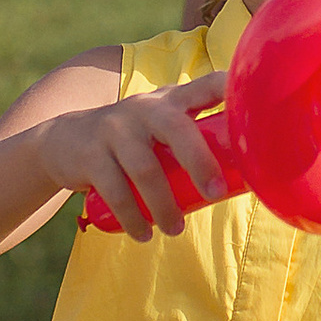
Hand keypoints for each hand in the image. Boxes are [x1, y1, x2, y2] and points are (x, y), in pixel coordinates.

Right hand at [37, 74, 228, 236]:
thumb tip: (247, 176)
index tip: (255, 101)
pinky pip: (116, 191)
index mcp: (169, 101)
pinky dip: (133, 217)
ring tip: (175, 230)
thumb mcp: (158, 125)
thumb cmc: (133, 139)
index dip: (229, 88)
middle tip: (216, 194)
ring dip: (164, 206)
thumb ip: (194, 137)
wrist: (65, 141)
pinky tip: (143, 234)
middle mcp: (144, 108)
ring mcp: (115, 129)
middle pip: (178, 129)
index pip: (205, 86)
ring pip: (146, 170)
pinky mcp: (91, 155)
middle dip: (200, 163)